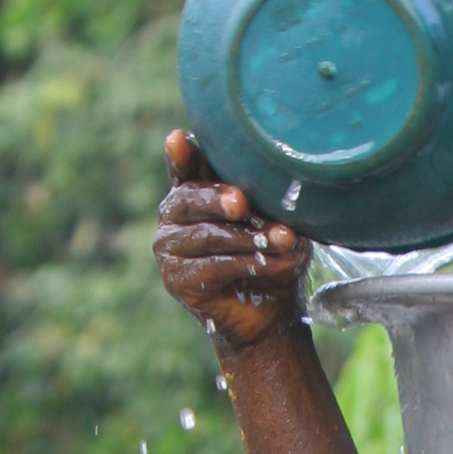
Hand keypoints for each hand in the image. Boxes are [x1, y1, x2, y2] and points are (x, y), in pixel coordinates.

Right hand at [154, 126, 310, 348]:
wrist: (269, 314)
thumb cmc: (271, 256)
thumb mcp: (274, 220)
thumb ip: (266, 198)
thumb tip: (278, 181)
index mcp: (195, 190)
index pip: (184, 167)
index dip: (180, 155)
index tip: (178, 139)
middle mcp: (174, 215)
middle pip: (190, 198)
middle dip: (218, 199)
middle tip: (241, 202)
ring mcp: (169, 247)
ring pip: (207, 236)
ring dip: (248, 238)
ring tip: (283, 240)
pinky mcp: (176, 280)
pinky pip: (212, 266)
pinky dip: (245, 264)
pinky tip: (269, 263)